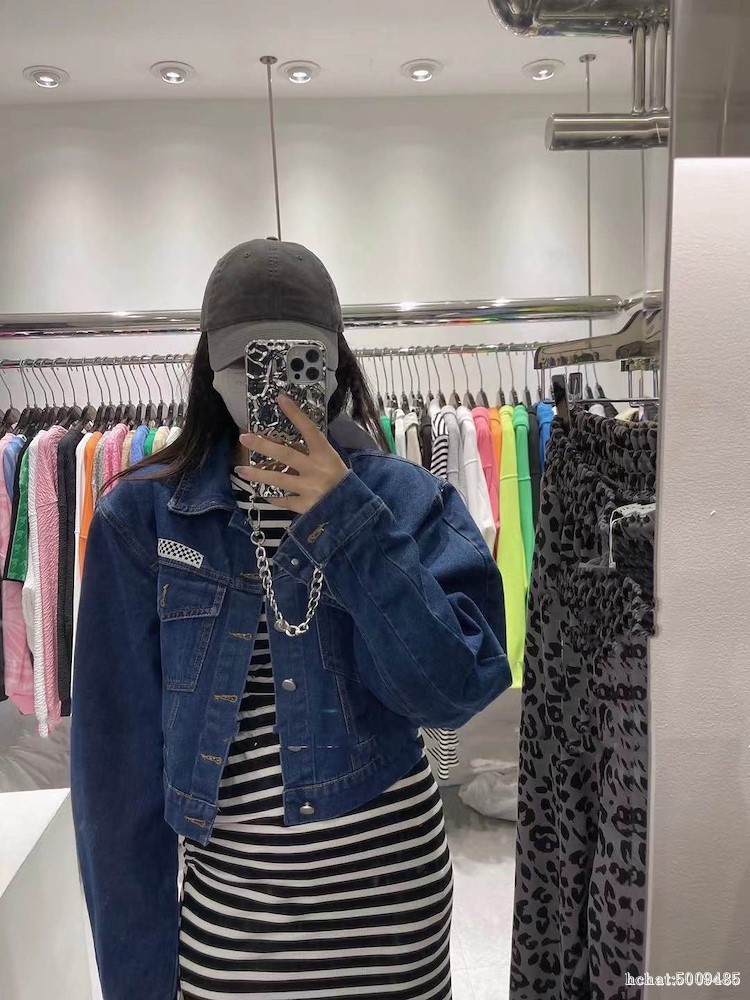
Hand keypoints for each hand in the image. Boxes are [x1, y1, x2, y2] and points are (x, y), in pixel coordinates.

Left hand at [236, 394, 347, 513]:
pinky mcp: (305, 506)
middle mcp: (316, 469)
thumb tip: (289, 441)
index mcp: (326, 454)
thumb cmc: (341, 481)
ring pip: (279, 479)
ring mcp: (310, 488)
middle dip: (264, 446)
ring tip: (240, 470)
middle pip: (286, 454)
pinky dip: (274, 497)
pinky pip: (284, 500)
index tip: (280, 399)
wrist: (352, 508)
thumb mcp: (332, 461)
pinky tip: (264, 494)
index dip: (295, 414)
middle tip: (244, 438)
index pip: (309, 430)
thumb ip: (314, 453)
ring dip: (258, 474)